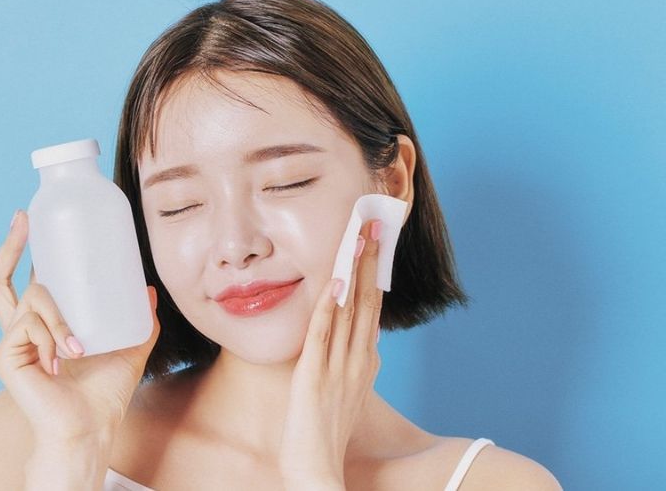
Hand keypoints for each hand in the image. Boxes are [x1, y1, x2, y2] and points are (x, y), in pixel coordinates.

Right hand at [0, 210, 159, 444]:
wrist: (90, 429)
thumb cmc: (105, 394)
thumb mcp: (129, 347)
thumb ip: (138, 320)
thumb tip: (148, 289)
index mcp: (44, 326)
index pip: (27, 282)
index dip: (23, 251)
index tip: (30, 220)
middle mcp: (21, 330)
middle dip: (8, 246)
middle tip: (24, 220)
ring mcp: (10, 343)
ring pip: (32, 300)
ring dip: (60, 318)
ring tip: (80, 348)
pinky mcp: (5, 356)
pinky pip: (28, 327)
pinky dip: (52, 337)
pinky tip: (65, 359)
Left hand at [278, 220, 382, 488]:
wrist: (317, 471)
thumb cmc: (326, 430)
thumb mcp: (345, 388)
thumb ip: (348, 359)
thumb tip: (355, 334)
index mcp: (363, 360)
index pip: (371, 307)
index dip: (373, 272)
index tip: (375, 240)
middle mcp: (357, 360)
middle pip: (366, 301)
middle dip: (370, 260)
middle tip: (374, 222)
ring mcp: (338, 368)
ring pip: (348, 311)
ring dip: (353, 273)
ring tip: (358, 238)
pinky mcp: (313, 379)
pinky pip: (322, 338)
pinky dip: (328, 310)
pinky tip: (332, 284)